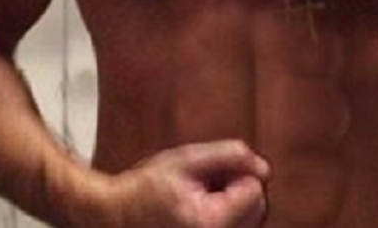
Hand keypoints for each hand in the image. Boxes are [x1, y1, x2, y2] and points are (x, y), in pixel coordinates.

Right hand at [103, 141, 270, 227]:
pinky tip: (200, 211)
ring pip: (250, 222)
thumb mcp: (185, 159)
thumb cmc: (144, 188)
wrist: (113, 216)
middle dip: (238, 189)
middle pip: (258, 209)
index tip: (208, 173)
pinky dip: (225, 217)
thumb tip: (264, 168)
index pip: (255, 190)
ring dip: (233, 204)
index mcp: (211, 222)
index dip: (236, 173)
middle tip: (203, 183)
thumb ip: (229, 156)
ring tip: (199, 197)